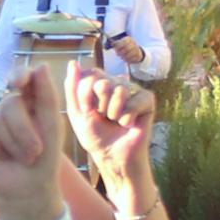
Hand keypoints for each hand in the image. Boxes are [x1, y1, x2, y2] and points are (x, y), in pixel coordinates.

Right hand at [0, 69, 68, 219]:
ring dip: (14, 145)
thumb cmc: (46, 155)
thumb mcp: (52, 124)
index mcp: (30, 99)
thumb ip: (47, 95)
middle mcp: (8, 105)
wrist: (30, 185)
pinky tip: (2, 157)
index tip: (18, 83)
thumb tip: (40, 65)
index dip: (19, 76)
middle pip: (10, 104)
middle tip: (35, 152)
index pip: (22, 77)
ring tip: (22, 157)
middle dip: (25, 131)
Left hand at [62, 66, 155, 201]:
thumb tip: (73, 63)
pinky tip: (128, 124)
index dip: (85, 95)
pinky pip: (138, 99)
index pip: (90, 74)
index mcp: (99, 83)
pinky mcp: (147, 100)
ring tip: (115, 121)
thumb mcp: (76, 112)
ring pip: (120, 90)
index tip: (86, 111)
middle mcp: (116, 83)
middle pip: (103, 82)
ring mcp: (132, 90)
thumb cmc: (94, 136)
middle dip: (99, 106)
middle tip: (103, 118)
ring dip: (113, 112)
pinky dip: (129, 116)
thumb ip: (72, 88)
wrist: (112, 156)